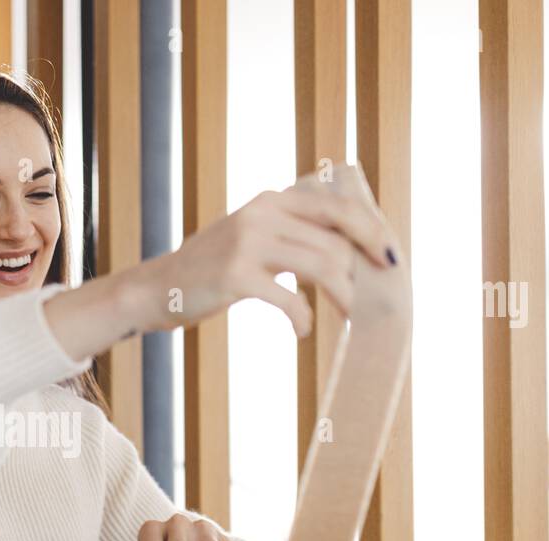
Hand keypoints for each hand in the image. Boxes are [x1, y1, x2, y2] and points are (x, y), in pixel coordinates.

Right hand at [148, 162, 399, 336]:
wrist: (159, 288)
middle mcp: (262, 214)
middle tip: (373, 299)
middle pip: (335, 241)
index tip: (390, 257)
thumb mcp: (251, 237)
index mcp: (271, 200)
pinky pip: (289, 300)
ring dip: (342, 298)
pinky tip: (303, 330)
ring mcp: (248, 243)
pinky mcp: (236, 276)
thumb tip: (349, 255)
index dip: (371, 231)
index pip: (337, 208)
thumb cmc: (212, 270)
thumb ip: (291, 235)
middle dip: (362, 272)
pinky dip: (303, 319)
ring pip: (322, 267)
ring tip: (346, 318)